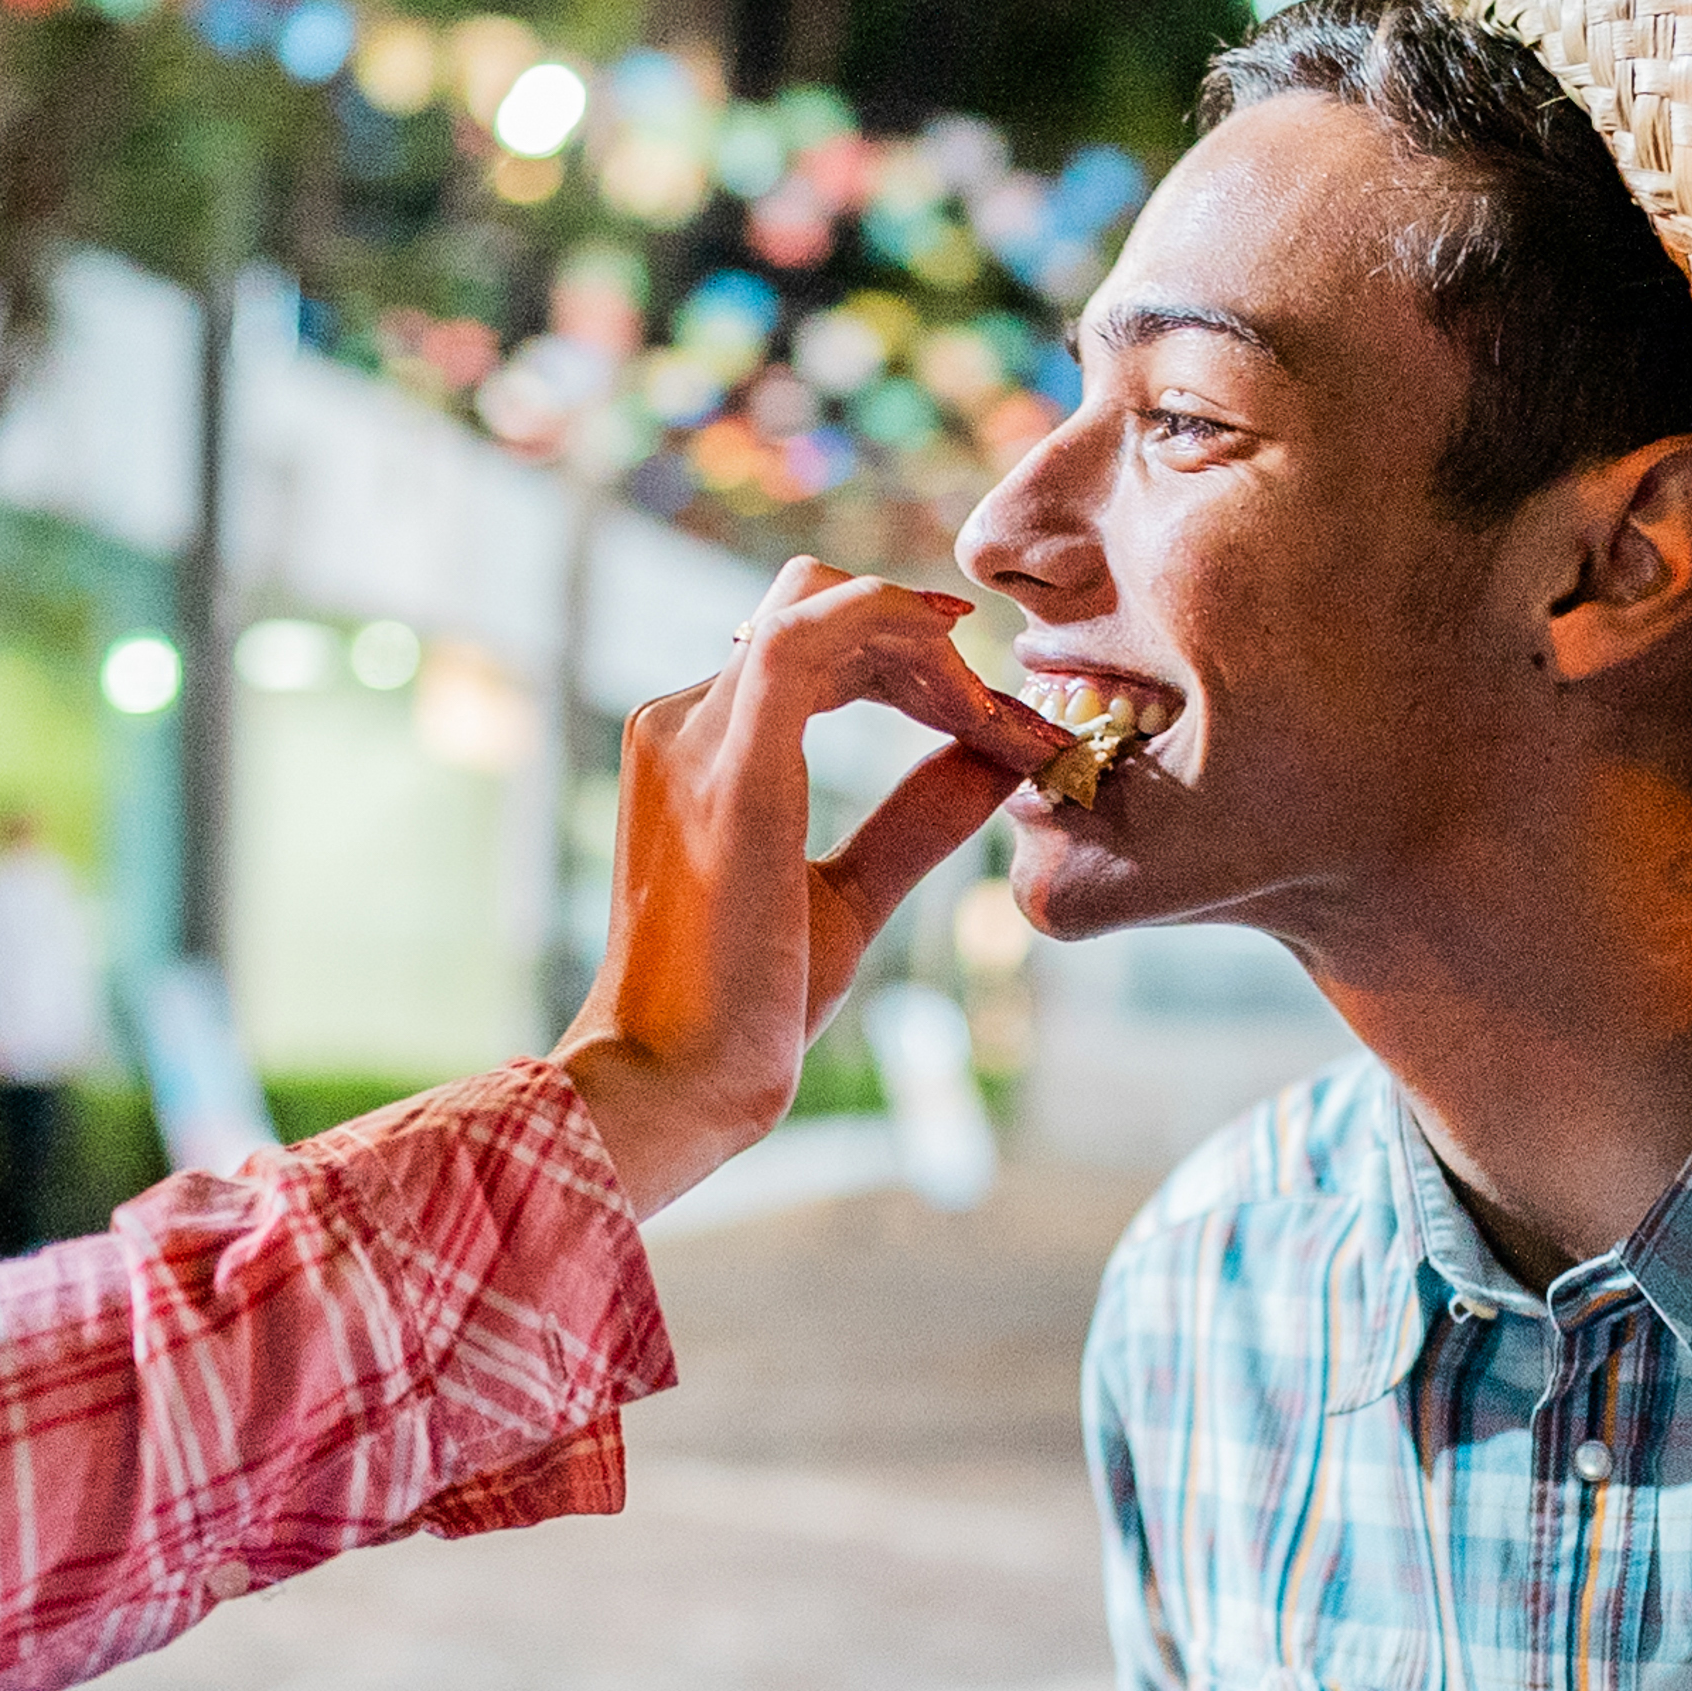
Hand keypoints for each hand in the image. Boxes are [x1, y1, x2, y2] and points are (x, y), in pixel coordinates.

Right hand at [557, 564, 1067, 1215]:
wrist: (676, 1082)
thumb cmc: (747, 1010)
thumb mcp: (849, 894)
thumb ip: (913, 820)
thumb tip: (994, 761)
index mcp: (699, 750)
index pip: (811, 647)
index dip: (913, 662)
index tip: (996, 721)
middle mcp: (682, 723)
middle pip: (815, 608)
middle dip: (929, 648)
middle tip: (1015, 721)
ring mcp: (695, 738)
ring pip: (817, 608)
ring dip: (926, 647)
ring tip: (1002, 720)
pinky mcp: (728, 767)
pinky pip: (804, 639)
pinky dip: (896, 640)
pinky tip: (966, 699)